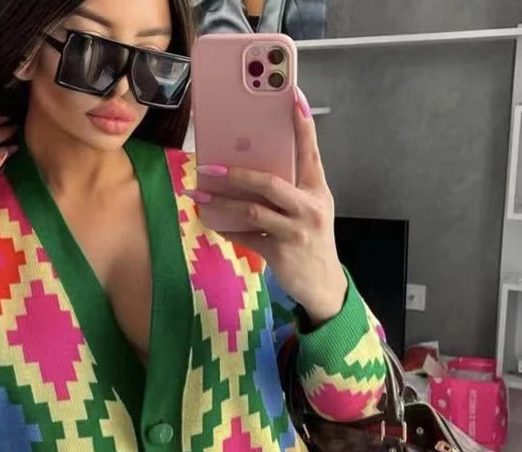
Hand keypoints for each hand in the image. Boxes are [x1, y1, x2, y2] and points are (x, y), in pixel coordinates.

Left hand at [191, 88, 346, 324]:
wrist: (323, 285)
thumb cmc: (312, 240)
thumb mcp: (312, 209)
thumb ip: (291, 188)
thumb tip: (252, 167)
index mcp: (317, 190)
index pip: (310, 151)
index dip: (303, 125)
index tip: (293, 96)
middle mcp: (310, 207)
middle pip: (270, 182)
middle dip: (236, 173)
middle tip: (208, 166)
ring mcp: (296, 231)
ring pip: (252, 210)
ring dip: (221, 202)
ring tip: (198, 196)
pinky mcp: (281, 253)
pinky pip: (247, 237)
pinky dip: (228, 229)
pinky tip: (213, 222)